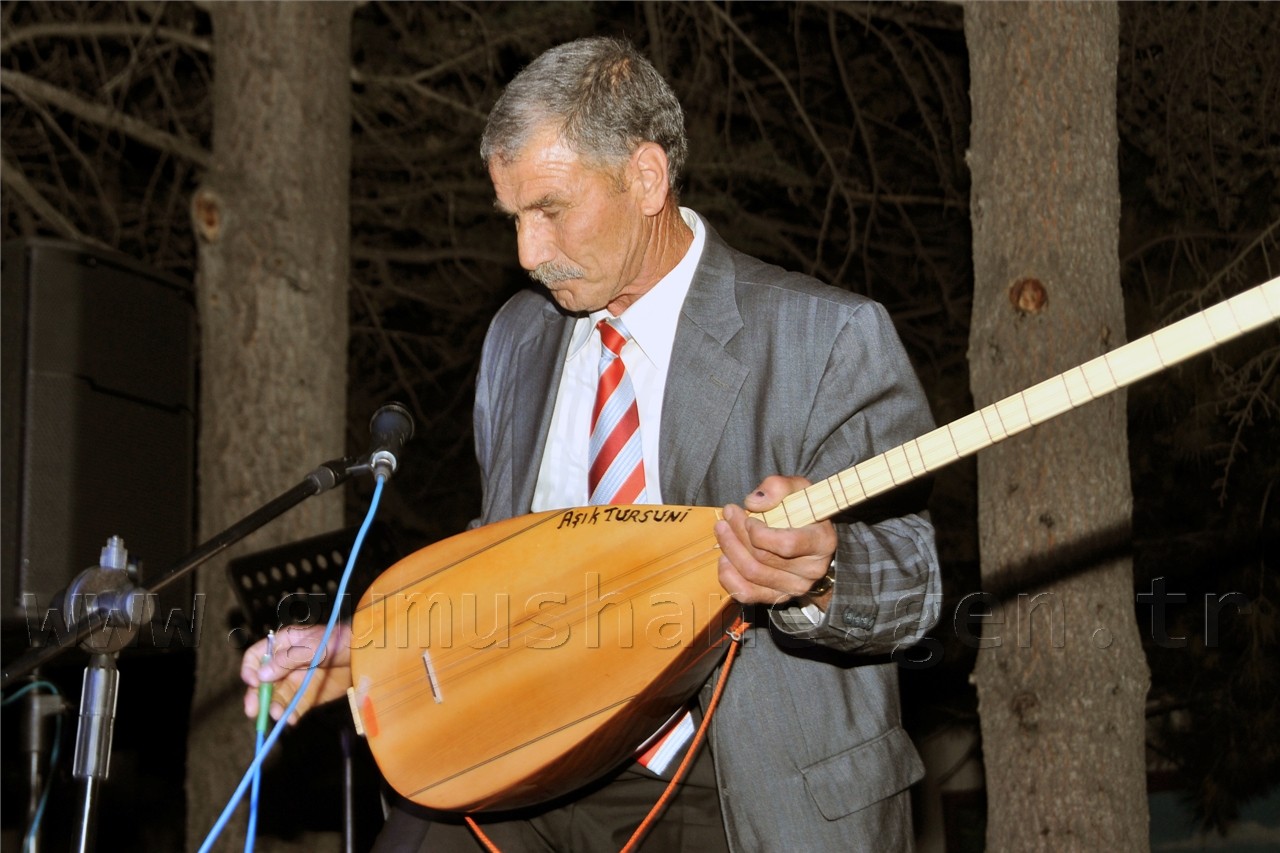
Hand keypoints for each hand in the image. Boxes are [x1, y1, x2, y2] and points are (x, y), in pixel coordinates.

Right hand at [240, 622, 352, 724]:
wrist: (367, 653)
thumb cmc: (341, 640)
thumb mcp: (314, 645)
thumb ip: (288, 660)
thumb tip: (261, 676)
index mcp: (283, 645)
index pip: (257, 657)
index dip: (250, 669)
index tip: (253, 682)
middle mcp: (285, 665)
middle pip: (264, 682)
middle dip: (258, 696)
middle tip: (254, 710)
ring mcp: (297, 681)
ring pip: (279, 697)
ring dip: (276, 706)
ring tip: (279, 715)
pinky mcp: (308, 696)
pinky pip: (296, 707)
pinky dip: (291, 714)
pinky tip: (290, 719)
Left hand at [714, 475, 837, 608]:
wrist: (811, 538)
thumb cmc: (804, 511)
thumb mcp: (798, 489)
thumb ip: (778, 487)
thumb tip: (752, 503)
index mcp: (822, 542)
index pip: (786, 545)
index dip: (760, 532)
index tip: (749, 515)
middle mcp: (811, 570)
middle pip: (763, 557)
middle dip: (738, 533)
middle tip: (728, 514)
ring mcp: (794, 587)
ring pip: (752, 574)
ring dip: (730, 550)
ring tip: (722, 529)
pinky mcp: (776, 597)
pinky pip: (747, 594)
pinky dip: (729, 577)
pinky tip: (724, 559)